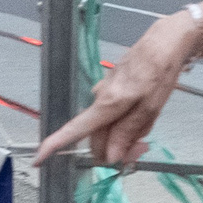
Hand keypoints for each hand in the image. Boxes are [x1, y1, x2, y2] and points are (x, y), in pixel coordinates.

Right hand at [33, 13, 199, 168]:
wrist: (164, 42)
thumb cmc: (160, 72)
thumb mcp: (151, 107)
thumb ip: (128, 132)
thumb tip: (110, 156)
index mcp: (107, 104)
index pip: (74, 129)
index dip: (55, 145)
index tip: (38, 159)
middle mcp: (99, 98)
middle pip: (95, 138)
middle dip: (115, 150)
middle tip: (141, 149)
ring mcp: (103, 92)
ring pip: (106, 128)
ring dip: (122, 138)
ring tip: (146, 132)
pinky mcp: (110, 89)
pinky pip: (112, 116)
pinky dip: (124, 124)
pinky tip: (143, 116)